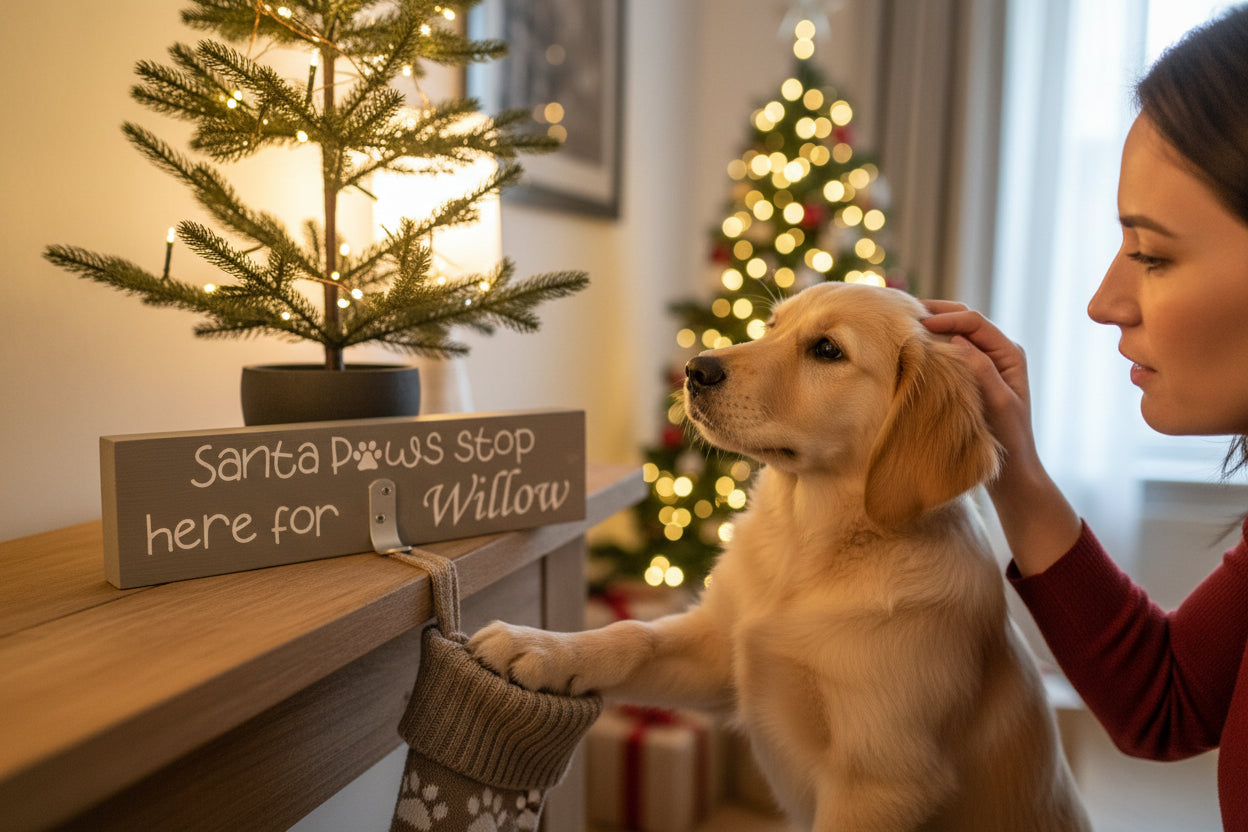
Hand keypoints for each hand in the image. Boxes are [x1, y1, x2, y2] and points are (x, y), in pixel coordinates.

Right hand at [921, 300, 1035, 469]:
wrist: (1012, 468)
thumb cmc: (1009, 438)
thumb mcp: (998, 403)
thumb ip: (982, 369)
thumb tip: (957, 338)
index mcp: (1010, 354)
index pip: (974, 322)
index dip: (946, 317)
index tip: (917, 324)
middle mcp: (999, 353)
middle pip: (965, 319)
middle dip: (937, 312)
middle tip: (903, 312)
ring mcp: (986, 362)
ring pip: (956, 332)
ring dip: (933, 325)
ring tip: (905, 324)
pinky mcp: (973, 375)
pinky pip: (951, 351)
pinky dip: (933, 344)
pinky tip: (914, 346)